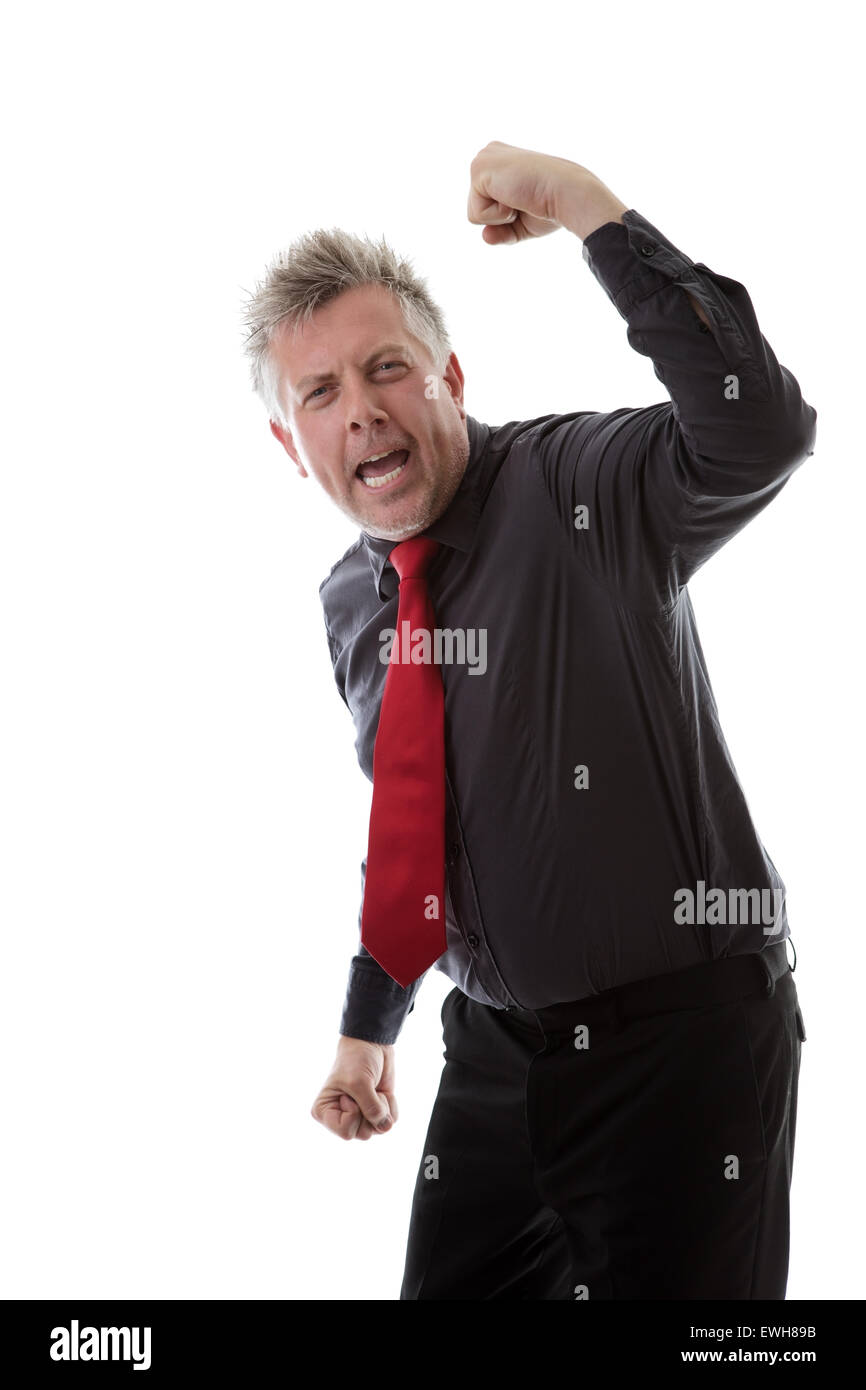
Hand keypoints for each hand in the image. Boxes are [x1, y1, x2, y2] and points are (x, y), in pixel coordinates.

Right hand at [311, 1036, 398, 1140]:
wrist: (371, 1043)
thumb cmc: (356, 1060)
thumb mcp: (360, 1084)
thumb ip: (372, 1110)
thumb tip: (386, 1126)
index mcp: (325, 1112)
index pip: (346, 1132)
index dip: (354, 1114)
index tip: (349, 1094)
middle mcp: (340, 1117)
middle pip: (363, 1134)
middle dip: (369, 1111)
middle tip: (363, 1090)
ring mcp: (359, 1116)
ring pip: (377, 1129)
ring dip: (381, 1107)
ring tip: (372, 1090)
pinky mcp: (375, 1111)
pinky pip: (389, 1121)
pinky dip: (390, 1105)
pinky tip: (381, 1091)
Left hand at [467, 139, 627, 243]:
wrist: (566, 193)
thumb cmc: (551, 206)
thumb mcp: (522, 223)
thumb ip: (502, 231)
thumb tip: (485, 237)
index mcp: (500, 163)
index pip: (487, 206)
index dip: (507, 216)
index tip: (529, 199)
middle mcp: (489, 155)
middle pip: (476, 209)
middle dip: (500, 217)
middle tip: (524, 199)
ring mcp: (483, 159)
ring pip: (474, 213)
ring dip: (499, 216)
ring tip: (520, 196)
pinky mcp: (479, 169)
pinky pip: (476, 214)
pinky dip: (497, 215)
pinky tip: (515, 196)